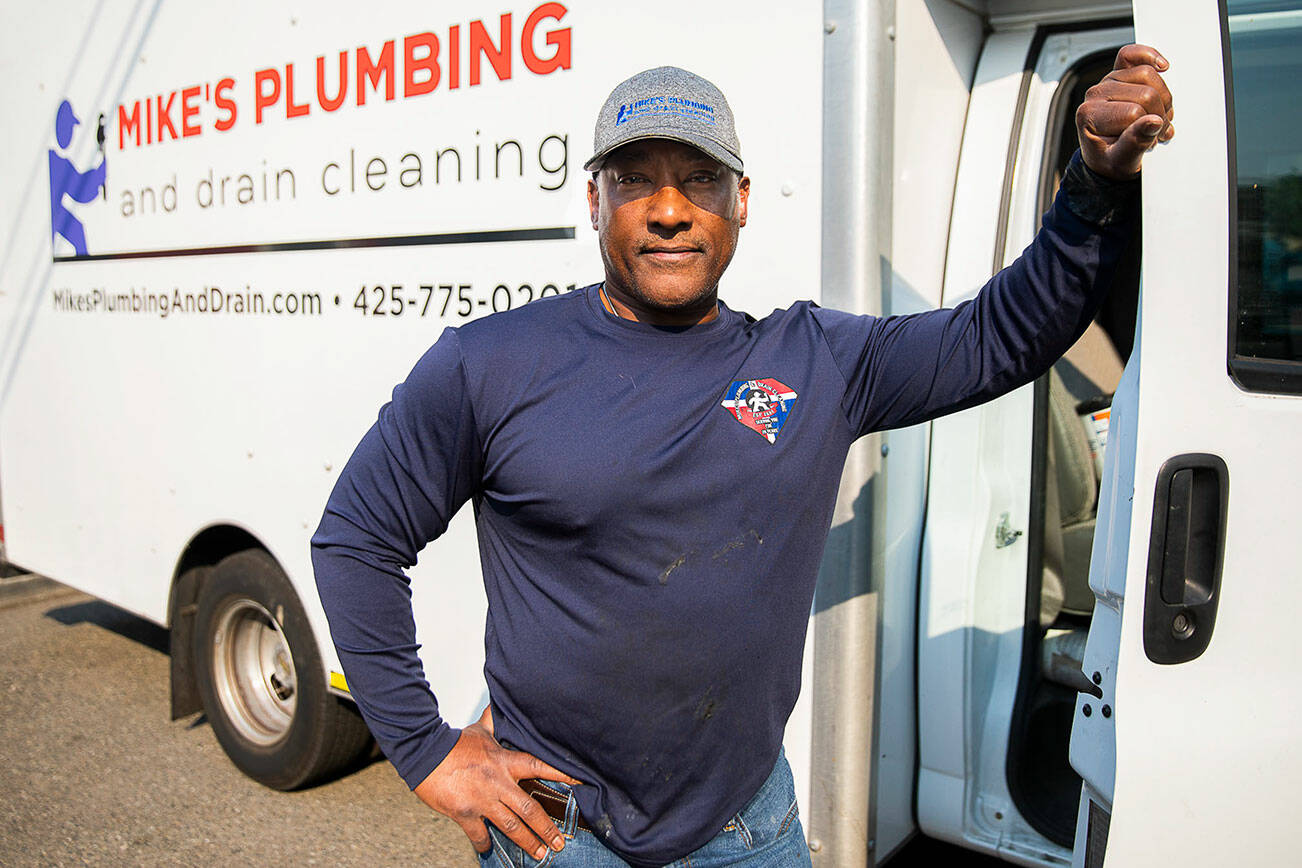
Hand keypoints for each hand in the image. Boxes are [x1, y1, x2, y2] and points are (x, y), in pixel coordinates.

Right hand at [413, 706, 582, 859]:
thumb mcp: (478, 730)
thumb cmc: (452, 743)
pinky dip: (484, 844)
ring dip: (527, 841)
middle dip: (546, 828)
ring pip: (511, 825)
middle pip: (530, 808)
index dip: (562, 773)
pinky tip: (488, 850)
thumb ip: (493, 722)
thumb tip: (500, 703)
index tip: (580, 782)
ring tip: (540, 853)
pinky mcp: (465, 813)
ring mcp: (483, 800)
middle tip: (559, 842)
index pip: (540, 766)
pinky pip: (479, 833)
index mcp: (504, 762)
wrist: (424, 753)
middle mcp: (498, 783)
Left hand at [1076, 44, 1174, 179]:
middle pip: (1146, 92)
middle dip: (1160, 114)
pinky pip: (1131, 54)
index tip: (1151, 142)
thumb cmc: (1111, 159)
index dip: (1150, 128)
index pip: (1135, 112)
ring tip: (1157, 117)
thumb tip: (1153, 122)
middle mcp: (1095, 94)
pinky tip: (1162, 66)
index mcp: (1089, 115)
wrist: (1106, 158)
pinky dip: (1149, 56)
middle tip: (1157, 132)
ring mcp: (1106, 81)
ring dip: (1163, 97)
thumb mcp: (1122, 161)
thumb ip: (1135, 143)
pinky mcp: (1117, 73)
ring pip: (1148, 74)